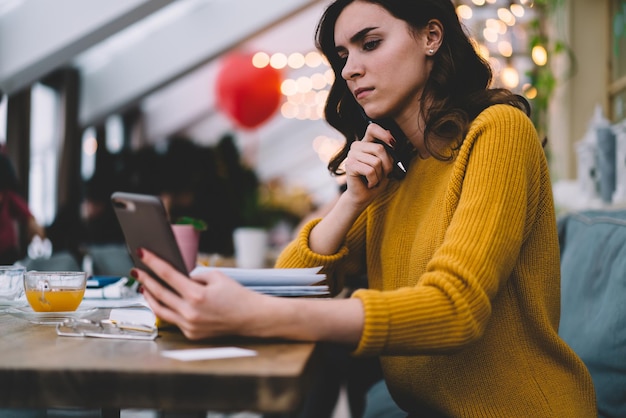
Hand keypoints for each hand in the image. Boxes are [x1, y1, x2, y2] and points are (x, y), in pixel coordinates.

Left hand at [133, 248, 265, 339]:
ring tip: (144, 286)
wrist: (250, 317)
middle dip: (146, 279)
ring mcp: (189, 326)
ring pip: (160, 310)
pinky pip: (172, 319)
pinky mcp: (191, 334)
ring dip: (150, 296)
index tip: (142, 253)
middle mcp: (190, 312)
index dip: (153, 262)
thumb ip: (194, 276)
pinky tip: (161, 300)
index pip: (168, 275)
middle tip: (137, 270)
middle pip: (159, 292)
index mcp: (197, 295)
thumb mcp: (216, 277)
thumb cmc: (236, 295)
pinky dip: (165, 308)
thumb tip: (177, 277)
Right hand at [344, 122, 394, 202]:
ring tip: (374, 179)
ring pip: (376, 162)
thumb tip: (389, 131)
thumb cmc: (375, 179)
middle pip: (379, 148)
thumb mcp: (386, 163)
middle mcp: (356, 146)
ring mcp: (351, 155)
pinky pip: (370, 171)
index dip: (384, 134)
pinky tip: (369, 183)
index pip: (372, 128)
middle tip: (383, 174)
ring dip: (380, 175)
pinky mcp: (349, 166)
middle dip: (387, 165)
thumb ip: (387, 149)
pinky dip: (374, 180)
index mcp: (365, 143)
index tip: (393, 145)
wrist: (363, 196)